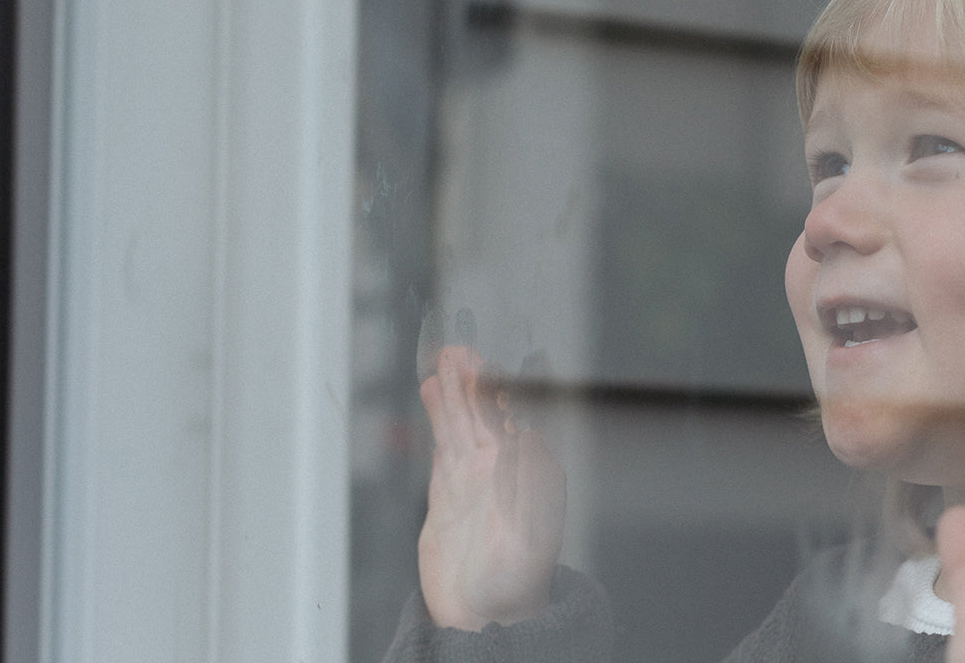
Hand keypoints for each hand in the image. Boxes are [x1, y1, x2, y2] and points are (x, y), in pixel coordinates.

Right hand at [417, 347, 566, 629]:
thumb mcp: (532, 534)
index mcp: (533, 474)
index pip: (523, 418)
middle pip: (488, 411)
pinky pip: (441, 442)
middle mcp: (504, 469)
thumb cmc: (519, 582)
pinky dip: (436, 415)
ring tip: (448, 356)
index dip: (517, 386)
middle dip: (478, 379)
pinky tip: (432, 390)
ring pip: (462, 420)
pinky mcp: (446, 490)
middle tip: (464, 347)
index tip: (514, 355)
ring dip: (455, 389)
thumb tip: (529, 436)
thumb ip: (529, 485)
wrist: (483, 616)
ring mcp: (473, 476)